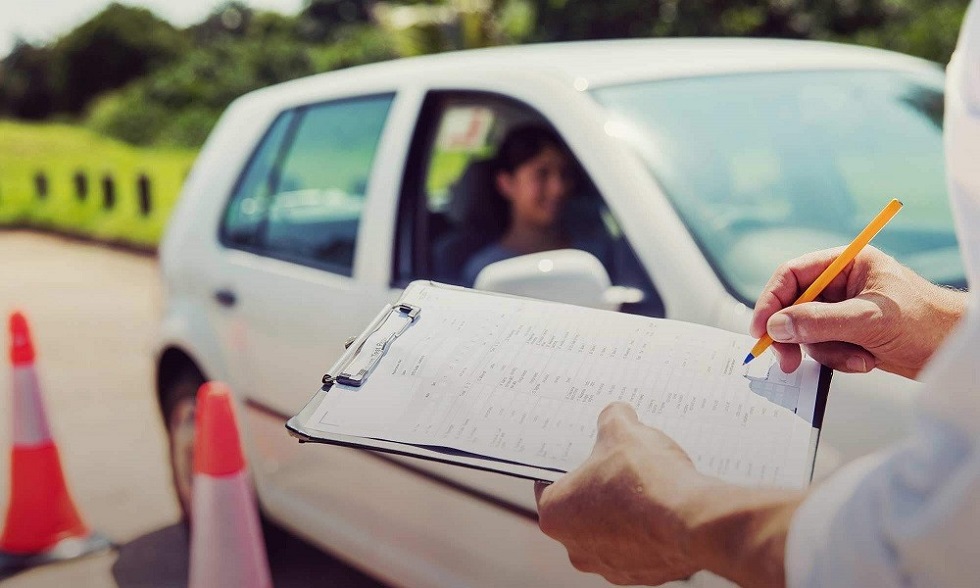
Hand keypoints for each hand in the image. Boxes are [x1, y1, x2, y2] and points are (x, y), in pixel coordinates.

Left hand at [534, 403, 802, 586]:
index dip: (568, 463)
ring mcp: (610, 567)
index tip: (585, 452)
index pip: (548, 483)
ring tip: (648, 484)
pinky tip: (665, 506)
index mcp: (555, 515)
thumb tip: (617, 415)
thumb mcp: (623, 430)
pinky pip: (640, 546)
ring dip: (625, 510)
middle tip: (619, 464)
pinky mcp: (642, 575)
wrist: (693, 521)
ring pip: (611, 530)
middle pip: (581, 509)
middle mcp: (575, 549)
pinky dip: (649, 529)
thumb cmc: (645, 478)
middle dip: (599, 487)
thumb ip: (612, 419)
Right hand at [750, 246, 965, 378]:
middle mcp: (842, 284)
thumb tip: (777, 326)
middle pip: (794, 306)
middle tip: (787, 360)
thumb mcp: (869, 320)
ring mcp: (844, 310)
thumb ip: (819, 321)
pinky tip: (866, 361)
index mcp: (847, 264)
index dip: (771, 301)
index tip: (762, 329)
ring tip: (858, 357)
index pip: (793, 275)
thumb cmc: (927, 323)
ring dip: (826, 351)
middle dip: (794, 335)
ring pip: (807, 332)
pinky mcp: (849, 334)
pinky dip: (839, 359)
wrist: (956, 351)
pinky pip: (824, 348)